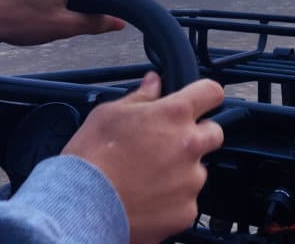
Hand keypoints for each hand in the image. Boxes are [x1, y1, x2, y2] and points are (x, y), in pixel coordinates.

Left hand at [0, 0, 124, 63]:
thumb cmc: (18, 20)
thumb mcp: (64, 27)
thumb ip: (96, 23)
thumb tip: (119, 23)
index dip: (98, 5)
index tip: (84, 21)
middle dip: (77, 3)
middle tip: (58, 22)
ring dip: (60, 0)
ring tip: (40, 18)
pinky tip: (30, 11)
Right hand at [62, 72, 224, 243]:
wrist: (81, 208)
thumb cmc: (91, 158)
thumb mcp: (109, 114)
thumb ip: (141, 97)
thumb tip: (154, 82)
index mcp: (174, 114)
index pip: (211, 92)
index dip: (205, 95)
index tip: (200, 101)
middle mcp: (190, 145)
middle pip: (214, 133)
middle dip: (196, 135)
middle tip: (167, 144)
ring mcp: (191, 180)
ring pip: (198, 170)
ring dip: (181, 171)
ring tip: (148, 177)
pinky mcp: (187, 211)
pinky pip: (188, 201)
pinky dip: (173, 201)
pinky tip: (148, 199)